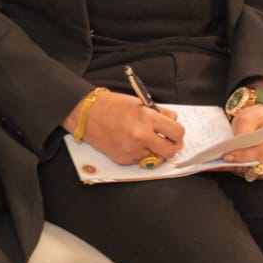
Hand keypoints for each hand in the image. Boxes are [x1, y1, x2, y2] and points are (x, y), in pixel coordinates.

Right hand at [69, 90, 185, 165]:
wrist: (85, 115)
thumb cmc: (110, 106)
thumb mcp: (138, 102)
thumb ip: (159, 113)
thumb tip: (173, 121)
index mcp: (147, 118)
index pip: (177, 132)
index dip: (178, 134)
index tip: (174, 135)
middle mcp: (141, 135)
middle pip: (171, 151)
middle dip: (171, 147)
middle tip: (166, 143)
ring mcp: (132, 149)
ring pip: (155, 158)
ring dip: (153, 151)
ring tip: (142, 140)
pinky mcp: (123, 159)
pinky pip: (139, 160)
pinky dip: (138, 153)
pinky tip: (128, 142)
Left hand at [222, 103, 262, 176]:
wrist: (261, 122)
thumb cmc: (257, 119)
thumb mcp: (249, 117)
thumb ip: (243, 128)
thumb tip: (236, 143)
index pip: (259, 153)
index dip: (242, 155)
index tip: (227, 156)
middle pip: (255, 165)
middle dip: (237, 164)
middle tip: (219, 161)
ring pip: (251, 172)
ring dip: (235, 168)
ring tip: (219, 163)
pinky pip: (249, 173)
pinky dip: (236, 169)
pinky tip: (225, 164)